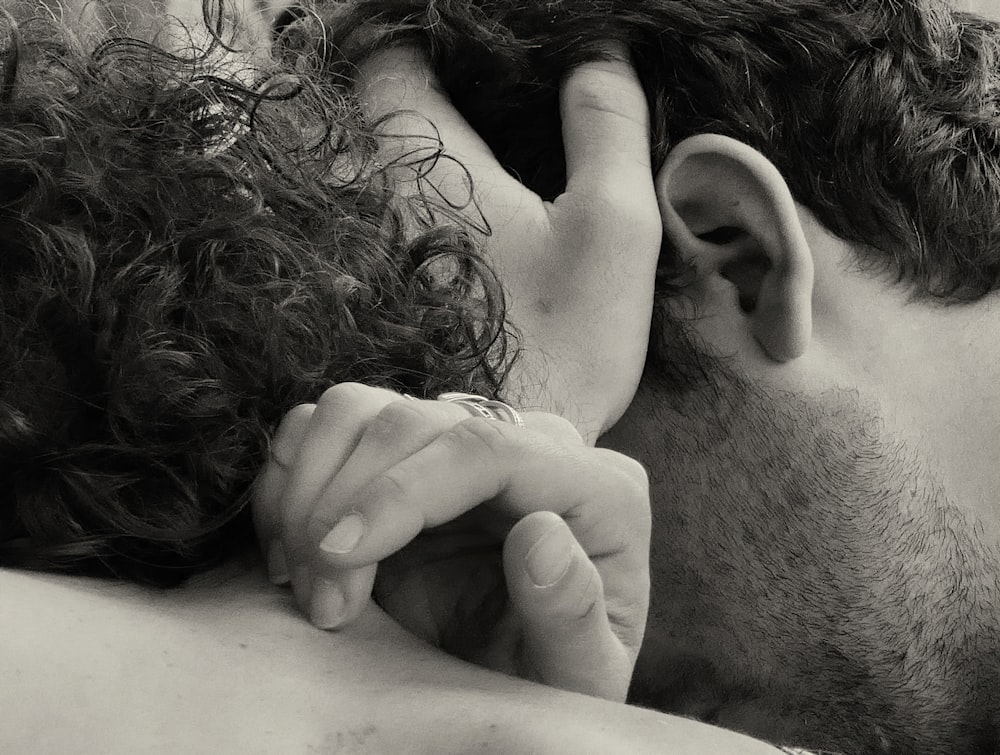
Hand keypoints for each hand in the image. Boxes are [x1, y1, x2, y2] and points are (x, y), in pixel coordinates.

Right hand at [252, 383, 650, 701]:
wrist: (516, 676)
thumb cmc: (552, 678)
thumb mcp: (578, 675)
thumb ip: (573, 614)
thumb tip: (539, 534)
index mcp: (598, 490)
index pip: (488, 448)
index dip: (402, 491)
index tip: (341, 555)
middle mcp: (533, 446)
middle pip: (412, 421)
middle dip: (346, 506)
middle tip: (325, 606)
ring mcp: (463, 441)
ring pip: (361, 410)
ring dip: (311, 490)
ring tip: (307, 579)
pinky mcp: (407, 455)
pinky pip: (328, 428)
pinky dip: (290, 479)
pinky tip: (294, 552)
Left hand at [355, 44, 660, 442]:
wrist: (494, 449)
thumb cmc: (558, 343)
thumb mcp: (613, 229)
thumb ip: (607, 128)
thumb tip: (601, 53)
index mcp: (426, 154)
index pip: (389, 52)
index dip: (425, 41)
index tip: (467, 55)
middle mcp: (368, 189)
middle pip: (366, 106)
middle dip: (409, 89)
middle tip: (470, 101)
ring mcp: (353, 244)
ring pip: (358, 164)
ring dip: (398, 148)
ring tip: (463, 162)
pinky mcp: (356, 290)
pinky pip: (362, 219)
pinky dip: (393, 204)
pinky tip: (445, 229)